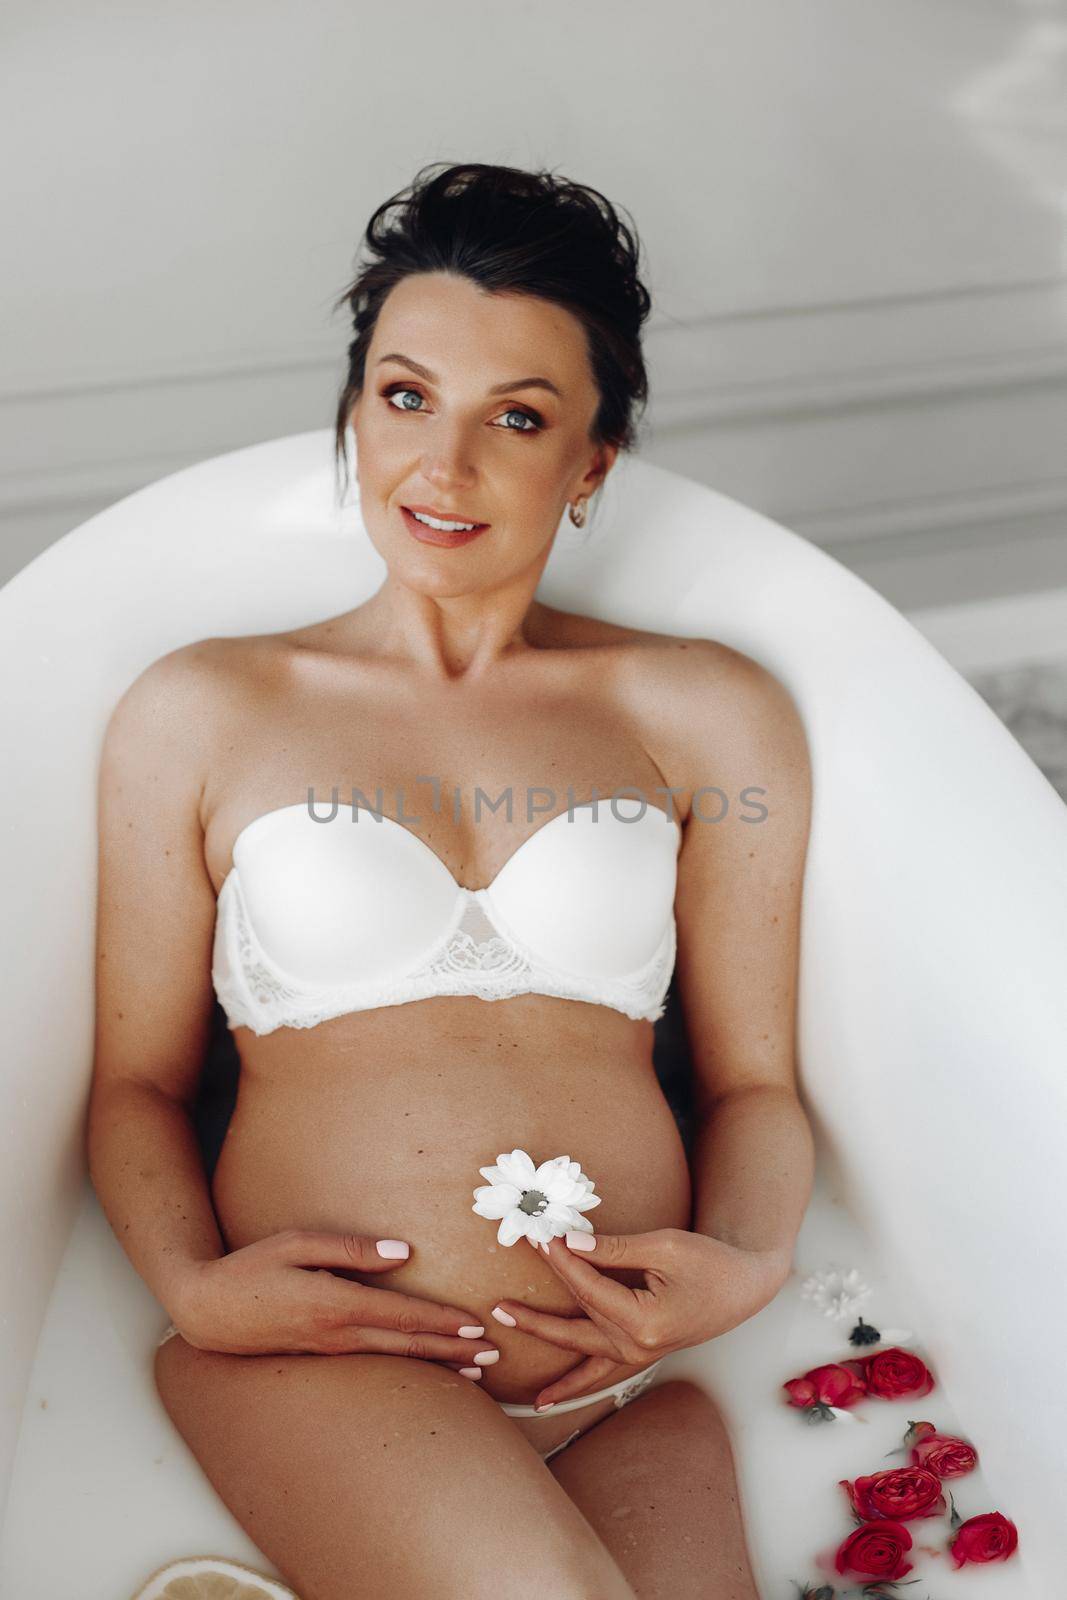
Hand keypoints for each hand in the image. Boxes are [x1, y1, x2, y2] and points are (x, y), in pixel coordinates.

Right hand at [168, 1227, 498, 1371]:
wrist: (205, 1311)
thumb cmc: (250, 1268)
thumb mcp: (297, 1244)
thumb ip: (352, 1249)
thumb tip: (404, 1253)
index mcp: (335, 1304)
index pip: (401, 1316)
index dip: (442, 1323)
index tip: (476, 1327)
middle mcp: (337, 1334)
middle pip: (406, 1345)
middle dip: (452, 1351)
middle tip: (493, 1356)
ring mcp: (329, 1350)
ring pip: (393, 1359)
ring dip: (436, 1363)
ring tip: (473, 1369)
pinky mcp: (321, 1355)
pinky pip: (374, 1361)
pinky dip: (406, 1364)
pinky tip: (424, 1366)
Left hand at [493, 1228, 788, 1408]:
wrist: (745, 1286)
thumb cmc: (711, 1262)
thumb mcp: (663, 1246)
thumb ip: (613, 1249)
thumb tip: (570, 1243)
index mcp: (645, 1322)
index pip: (588, 1287)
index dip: (562, 1260)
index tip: (540, 1238)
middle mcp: (638, 1346)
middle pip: (575, 1323)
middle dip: (536, 1311)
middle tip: (500, 1301)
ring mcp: (638, 1355)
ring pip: (580, 1348)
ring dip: (544, 1338)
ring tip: (505, 1330)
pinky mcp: (639, 1354)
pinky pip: (599, 1373)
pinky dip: (572, 1384)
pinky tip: (545, 1399)